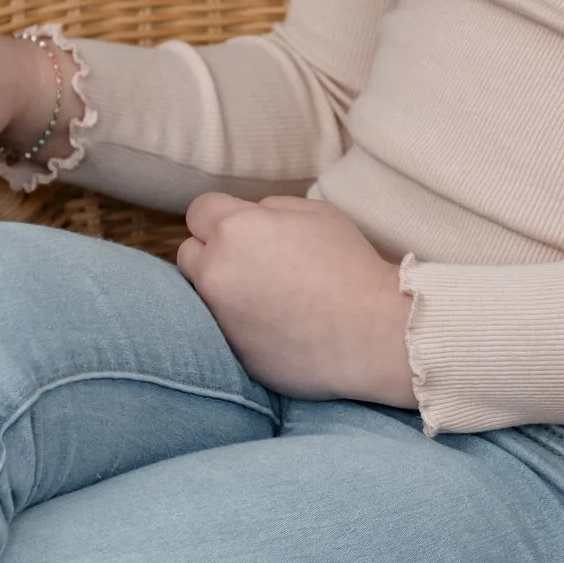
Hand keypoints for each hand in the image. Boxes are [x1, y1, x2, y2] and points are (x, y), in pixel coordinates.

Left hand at [175, 193, 416, 403]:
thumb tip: (250, 218)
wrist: (374, 332)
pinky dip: (240, 326)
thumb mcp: (315, 213)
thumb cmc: (351, 266)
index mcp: (236, 229)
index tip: (243, 229)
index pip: (199, 211)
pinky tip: (274, 326)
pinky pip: (223, 331)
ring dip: (222, 290)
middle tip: (252, 263)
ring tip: (262, 296)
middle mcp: (217, 273)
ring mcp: (220, 318)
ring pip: (201, 295)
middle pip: (189, 254)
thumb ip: (270, 209)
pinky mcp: (234, 353)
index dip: (222, 216)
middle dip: (213, 253)